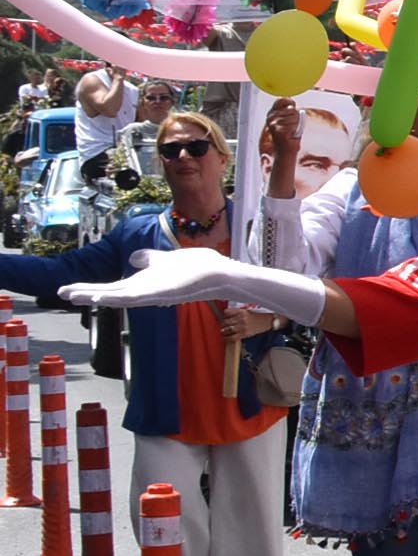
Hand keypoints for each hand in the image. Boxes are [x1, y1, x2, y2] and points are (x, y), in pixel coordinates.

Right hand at [62, 246, 327, 326]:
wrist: (218, 273)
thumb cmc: (195, 267)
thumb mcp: (163, 259)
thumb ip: (148, 259)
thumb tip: (134, 258)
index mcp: (143, 284)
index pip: (111, 287)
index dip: (91, 288)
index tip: (69, 289)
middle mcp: (144, 291)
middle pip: (108, 293)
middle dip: (84, 293)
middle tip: (61, 293)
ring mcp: (150, 294)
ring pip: (116, 297)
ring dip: (92, 295)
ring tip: (71, 295)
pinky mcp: (157, 294)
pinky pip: (131, 297)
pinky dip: (113, 297)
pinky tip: (97, 296)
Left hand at [216, 305, 278, 339]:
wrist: (269, 321)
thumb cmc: (259, 317)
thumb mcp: (248, 311)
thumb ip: (238, 313)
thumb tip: (227, 317)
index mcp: (242, 311)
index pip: (226, 312)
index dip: (224, 315)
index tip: (224, 317)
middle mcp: (241, 318)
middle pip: (225, 321)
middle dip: (223, 324)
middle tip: (223, 325)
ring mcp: (242, 327)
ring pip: (227, 329)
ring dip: (224, 331)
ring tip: (223, 332)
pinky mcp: (244, 334)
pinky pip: (232, 337)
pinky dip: (227, 338)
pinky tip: (226, 338)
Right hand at [261, 100, 303, 198]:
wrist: (286, 152)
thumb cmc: (289, 136)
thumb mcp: (289, 121)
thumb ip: (289, 111)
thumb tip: (292, 104)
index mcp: (271, 114)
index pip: (280, 100)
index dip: (289, 102)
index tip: (292, 105)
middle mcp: (270, 118)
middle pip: (292, 109)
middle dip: (296, 118)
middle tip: (292, 127)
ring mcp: (273, 124)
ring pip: (294, 116)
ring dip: (297, 124)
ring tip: (291, 132)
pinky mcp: (279, 130)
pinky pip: (294, 124)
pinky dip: (296, 129)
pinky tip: (291, 135)